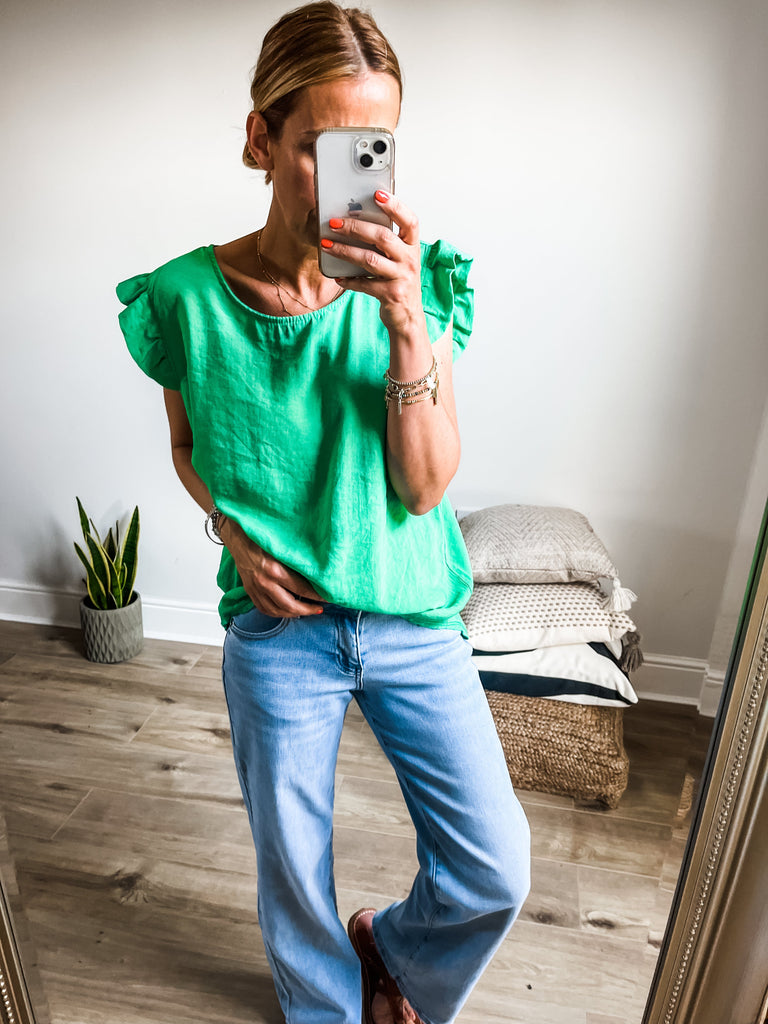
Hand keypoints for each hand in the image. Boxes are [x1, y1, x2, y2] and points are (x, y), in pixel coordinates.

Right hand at [220, 519, 323, 617]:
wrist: (239, 537)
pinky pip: (264, 609)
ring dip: (294, 614)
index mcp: (275, 570)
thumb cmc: (263, 539)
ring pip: (277, 611)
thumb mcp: (283, 548)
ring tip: (306, 612)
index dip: (317, 596)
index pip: (302, 589)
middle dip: (308, 610)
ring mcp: (256, 589)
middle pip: (290, 605)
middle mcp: (265, 583)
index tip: (328, 597)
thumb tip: (318, 574)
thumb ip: (297, 562)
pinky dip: (277, 613)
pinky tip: (287, 612)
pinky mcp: (250, 592)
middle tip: (319, 609)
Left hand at [321, 191, 422, 335]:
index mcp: (412, 246)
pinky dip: (348, 280)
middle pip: (382, 237)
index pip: (410, 221)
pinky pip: (364, 284)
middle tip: (334, 223)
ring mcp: (402, 278)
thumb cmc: (399, 281)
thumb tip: (354, 220)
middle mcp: (410, 260)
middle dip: (355, 227)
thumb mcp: (399, 259)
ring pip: (369, 259)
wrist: (408, 316)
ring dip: (345, 250)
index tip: (377, 193)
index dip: (395, 206)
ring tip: (326, 245)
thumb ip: (385, 242)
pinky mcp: (391, 295)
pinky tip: (337, 277)